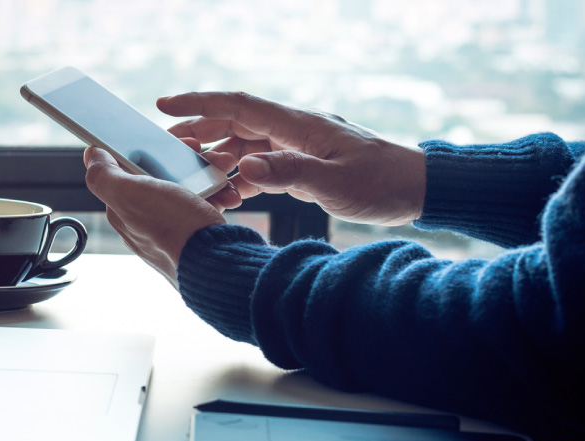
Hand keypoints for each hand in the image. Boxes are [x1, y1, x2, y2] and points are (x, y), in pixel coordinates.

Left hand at [83, 146, 225, 286]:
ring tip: (223, 171)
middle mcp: (144, 220)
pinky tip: (228, 195)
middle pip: (161, 176)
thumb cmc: (173, 228)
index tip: (174, 141)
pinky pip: (206, 206)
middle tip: (209, 156)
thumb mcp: (130, 194)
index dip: (150, 149)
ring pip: (188, 188)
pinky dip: (219, 196)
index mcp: (123, 208)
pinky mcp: (194, 235)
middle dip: (186, 161)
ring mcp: (170, 228)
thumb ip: (104, 175)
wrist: (216, 264)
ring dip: (208, 175)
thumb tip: (91, 156)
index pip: (130, 168)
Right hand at [159, 92, 426, 225]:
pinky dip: (243, 176)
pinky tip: (229, 193)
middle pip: (235, 123)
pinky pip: (265, 164)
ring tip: (192, 175)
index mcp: (298, 125)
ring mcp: (300, 147)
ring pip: (247, 145)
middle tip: (165, 148)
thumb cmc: (383, 183)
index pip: (238, 106)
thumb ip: (287, 174)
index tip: (163, 105)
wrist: (420, 189)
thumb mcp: (334, 183)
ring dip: (218, 157)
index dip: (198, 104)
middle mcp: (295, 130)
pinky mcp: (307, 165)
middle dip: (198, 132)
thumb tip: (243, 166)